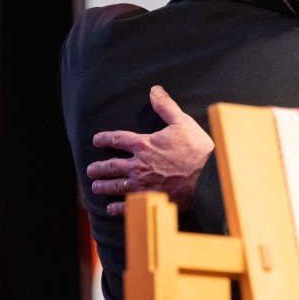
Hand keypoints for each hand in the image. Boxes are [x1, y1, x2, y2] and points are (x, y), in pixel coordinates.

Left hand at [87, 85, 214, 215]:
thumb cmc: (197, 149)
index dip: (105, 139)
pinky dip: (117, 208)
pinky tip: (111, 208)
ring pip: (116, 186)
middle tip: (90, 170)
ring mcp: (142, 185)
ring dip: (103, 186)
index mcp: (144, 145)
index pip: (118, 139)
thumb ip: (166, 106)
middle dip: (98, 168)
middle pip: (111, 166)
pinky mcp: (149, 200)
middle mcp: (138, 165)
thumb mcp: (182, 122)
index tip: (96, 140)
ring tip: (95, 186)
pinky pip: (127, 206)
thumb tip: (154, 90)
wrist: (208, 178)